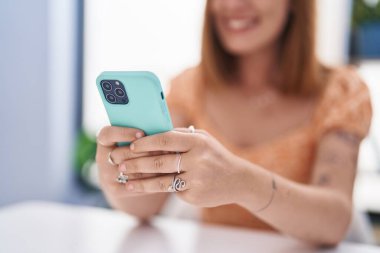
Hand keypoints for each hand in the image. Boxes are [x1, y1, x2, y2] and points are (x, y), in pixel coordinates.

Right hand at [96, 126, 163, 198]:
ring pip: (130, 171)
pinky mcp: (115, 190)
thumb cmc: (136, 150)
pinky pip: (134, 185)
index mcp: (104, 142)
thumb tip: (161, 126)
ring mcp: (107, 176)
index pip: (107, 134)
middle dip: (144, 151)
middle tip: (164, 148)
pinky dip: (150, 179)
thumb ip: (142, 134)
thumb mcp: (134, 140)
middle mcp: (102, 159)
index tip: (142, 133)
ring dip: (151, 165)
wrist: (128, 177)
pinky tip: (165, 174)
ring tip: (169, 160)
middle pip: (120, 154)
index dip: (123, 133)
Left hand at [118, 128, 245, 206]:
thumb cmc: (215, 155)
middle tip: (119, 164)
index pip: (165, 140)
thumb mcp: (203, 139)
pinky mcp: (194, 195)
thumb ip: (180, 135)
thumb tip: (152, 134)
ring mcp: (196, 180)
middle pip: (159, 162)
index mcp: (198, 142)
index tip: (130, 145)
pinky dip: (155, 189)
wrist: (238, 180)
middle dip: (136, 163)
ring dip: (140, 182)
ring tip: (125, 182)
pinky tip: (141, 189)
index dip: (145, 143)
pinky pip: (171, 191)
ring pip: (161, 181)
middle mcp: (197, 160)